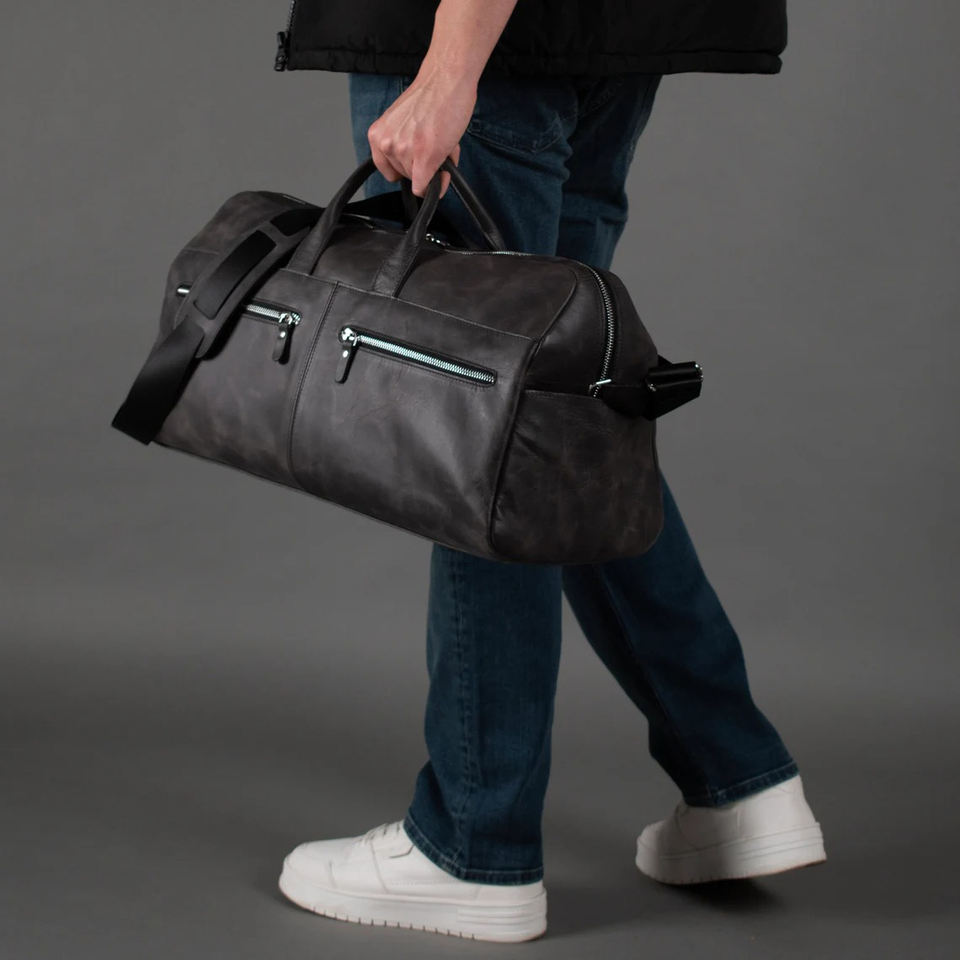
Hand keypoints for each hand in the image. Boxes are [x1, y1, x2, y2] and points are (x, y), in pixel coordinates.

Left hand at [365, 68, 476, 198]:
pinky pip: (424, 188)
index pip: (389, 171)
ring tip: (442, 144)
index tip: (417, 163)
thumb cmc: (430, 98)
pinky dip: (436, 186)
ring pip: (418, 180)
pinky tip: (445, 171)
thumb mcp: (402, 124)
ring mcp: (404, 151)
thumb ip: (402, 147)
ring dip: (434, 168)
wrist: (445, 80)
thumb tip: (417, 172)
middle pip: (405, 176)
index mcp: (378, 136)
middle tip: (435, 145)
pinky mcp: (423, 157)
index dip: (407, 169)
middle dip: (422, 166)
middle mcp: (387, 144)